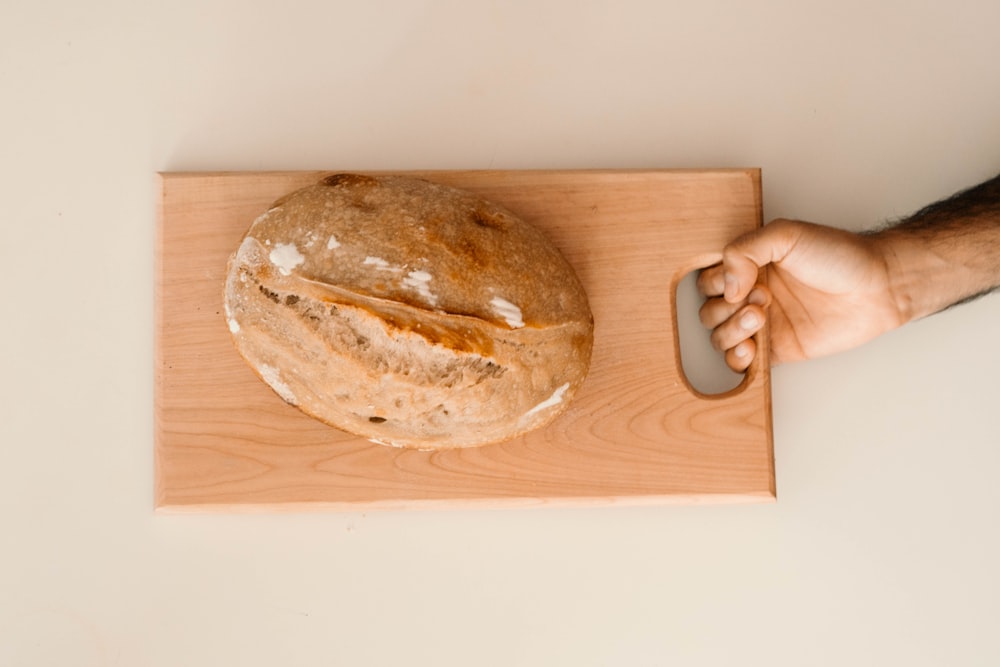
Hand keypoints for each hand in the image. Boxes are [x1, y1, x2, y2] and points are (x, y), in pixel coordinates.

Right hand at [697, 219, 904, 370]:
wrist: (878, 288)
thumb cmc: (840, 256)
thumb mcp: (787, 235)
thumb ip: (745, 249)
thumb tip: (726, 284)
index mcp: (749, 266)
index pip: (707, 279)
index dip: (718, 282)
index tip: (743, 278)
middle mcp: (750, 294)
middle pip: (708, 311)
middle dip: (727, 308)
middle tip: (762, 298)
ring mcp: (762, 324)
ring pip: (719, 337)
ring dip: (732, 331)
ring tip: (761, 318)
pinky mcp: (776, 350)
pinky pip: (740, 363)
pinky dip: (737, 359)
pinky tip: (751, 349)